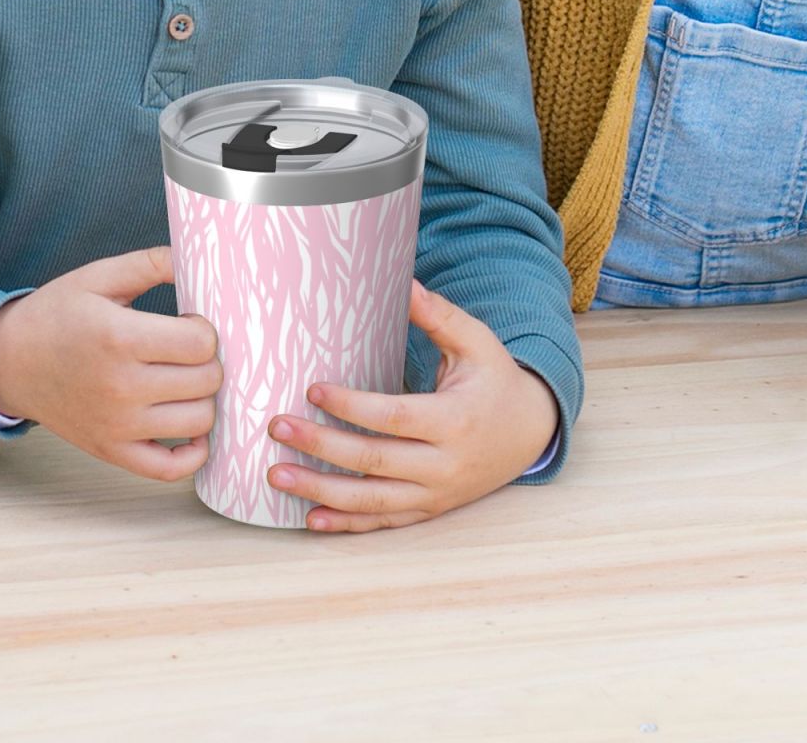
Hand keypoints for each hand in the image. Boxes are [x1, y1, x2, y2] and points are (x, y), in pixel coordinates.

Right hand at [0, 245, 222, 481]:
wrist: (9, 362)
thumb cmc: (57, 314)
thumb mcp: (99, 277)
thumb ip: (151, 263)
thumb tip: (197, 256)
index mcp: (119, 338)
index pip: (200, 343)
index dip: (206, 329)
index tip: (189, 322)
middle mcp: (120, 387)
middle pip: (206, 381)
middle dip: (209, 360)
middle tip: (189, 350)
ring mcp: (116, 426)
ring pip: (199, 422)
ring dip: (204, 399)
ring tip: (186, 380)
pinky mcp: (111, 451)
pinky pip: (169, 470)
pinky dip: (193, 454)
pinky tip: (190, 427)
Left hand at [265, 280, 559, 531]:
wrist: (529, 432)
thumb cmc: (495, 379)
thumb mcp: (476, 343)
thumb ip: (439, 316)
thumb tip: (405, 282)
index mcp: (456, 420)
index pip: (394, 416)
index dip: (352, 406)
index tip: (313, 389)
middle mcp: (445, 464)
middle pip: (373, 461)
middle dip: (320, 445)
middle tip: (277, 428)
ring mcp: (436, 494)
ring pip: (371, 501)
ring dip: (319, 491)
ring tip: (276, 476)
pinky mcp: (429, 510)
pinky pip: (383, 523)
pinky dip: (346, 524)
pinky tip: (310, 520)